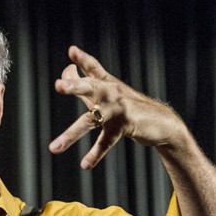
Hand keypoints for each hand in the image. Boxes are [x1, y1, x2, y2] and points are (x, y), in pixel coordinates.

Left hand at [48, 46, 190, 168]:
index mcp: (106, 83)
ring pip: (91, 120)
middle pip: (89, 87)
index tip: (71, 51)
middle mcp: (110, 93)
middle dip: (74, 86)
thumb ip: (85, 81)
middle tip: (58, 85)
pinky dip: (95, 154)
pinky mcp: (124, 126)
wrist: (162, 122)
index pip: (92, 68)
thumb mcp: (106, 92)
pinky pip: (105, 142)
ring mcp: (117, 109)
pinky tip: (85, 165)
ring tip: (54, 148)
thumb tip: (66, 70)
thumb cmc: (128, 106)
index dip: (82, 59)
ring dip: (72, 134)